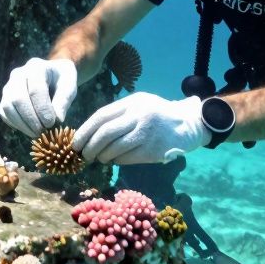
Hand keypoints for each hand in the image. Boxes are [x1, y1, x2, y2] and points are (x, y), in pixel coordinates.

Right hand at [0, 58, 78, 136]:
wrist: (52, 75)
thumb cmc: (62, 80)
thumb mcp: (70, 85)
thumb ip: (64, 100)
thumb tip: (58, 119)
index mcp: (36, 67)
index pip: (35, 89)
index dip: (43, 109)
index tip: (52, 123)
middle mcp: (18, 74)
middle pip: (18, 98)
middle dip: (31, 118)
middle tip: (43, 131)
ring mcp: (9, 86)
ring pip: (7, 106)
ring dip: (22, 124)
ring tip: (36, 133)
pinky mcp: (5, 98)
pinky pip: (4, 112)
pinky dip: (15, 124)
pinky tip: (28, 129)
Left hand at [72, 92, 208, 164]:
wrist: (188, 124)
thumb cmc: (157, 114)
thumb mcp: (139, 104)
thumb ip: (118, 113)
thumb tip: (91, 131)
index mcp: (132, 103)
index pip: (101, 116)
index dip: (85, 131)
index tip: (76, 142)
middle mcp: (139, 116)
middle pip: (106, 133)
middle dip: (90, 146)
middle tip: (84, 154)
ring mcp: (147, 134)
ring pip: (115, 148)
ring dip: (102, 156)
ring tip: (99, 158)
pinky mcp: (153, 150)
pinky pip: (127, 158)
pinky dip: (117, 160)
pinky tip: (114, 160)